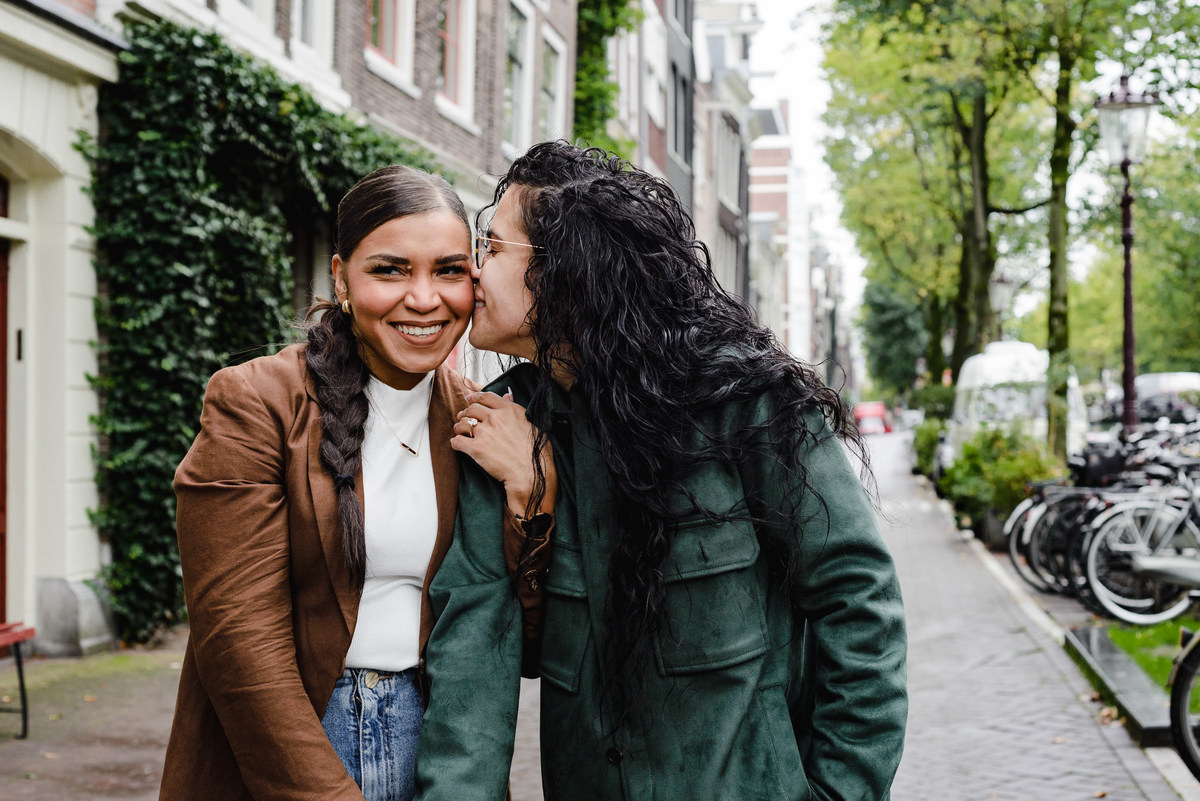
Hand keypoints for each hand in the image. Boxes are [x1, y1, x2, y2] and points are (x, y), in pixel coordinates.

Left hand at [451, 391, 555, 517]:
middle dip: (465, 412)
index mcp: (509, 410)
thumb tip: (507, 396)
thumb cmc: (535, 451)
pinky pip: (458, 441)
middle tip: (462, 417)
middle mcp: (495, 418)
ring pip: (462, 423)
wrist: (530, 473)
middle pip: (472, 409)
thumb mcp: (530, 423)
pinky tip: (457, 444)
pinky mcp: (476, 448)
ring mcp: (484, 432)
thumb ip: (516, 409)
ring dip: (459, 426)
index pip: (486, 397)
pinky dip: (455, 442)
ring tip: (459, 431)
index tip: (469, 399)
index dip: (474, 397)